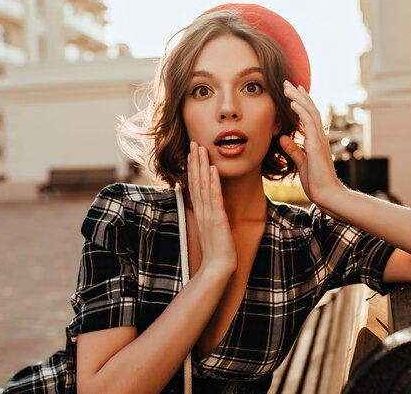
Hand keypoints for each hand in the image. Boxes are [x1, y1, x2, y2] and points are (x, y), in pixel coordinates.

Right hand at [187, 141, 237, 272]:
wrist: (217, 267)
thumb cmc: (216, 252)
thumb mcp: (212, 230)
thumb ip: (211, 217)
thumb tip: (213, 207)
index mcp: (200, 212)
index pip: (195, 185)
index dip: (193, 168)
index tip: (192, 153)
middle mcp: (202, 210)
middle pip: (196, 181)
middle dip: (195, 161)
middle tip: (194, 143)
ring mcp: (208, 213)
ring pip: (203, 185)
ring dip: (202, 166)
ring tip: (201, 148)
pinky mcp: (217, 218)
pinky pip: (214, 196)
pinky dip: (213, 182)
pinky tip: (212, 169)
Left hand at [279, 80, 346, 205]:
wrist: (327, 194)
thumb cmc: (316, 182)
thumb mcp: (301, 163)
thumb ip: (293, 149)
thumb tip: (282, 138)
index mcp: (316, 140)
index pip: (309, 117)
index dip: (301, 103)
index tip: (293, 93)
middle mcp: (319, 137)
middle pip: (310, 109)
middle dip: (298, 95)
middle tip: (288, 83)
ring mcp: (319, 140)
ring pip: (310, 112)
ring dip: (298, 98)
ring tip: (287, 87)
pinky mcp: (316, 145)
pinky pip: (308, 123)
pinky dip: (300, 111)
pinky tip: (292, 102)